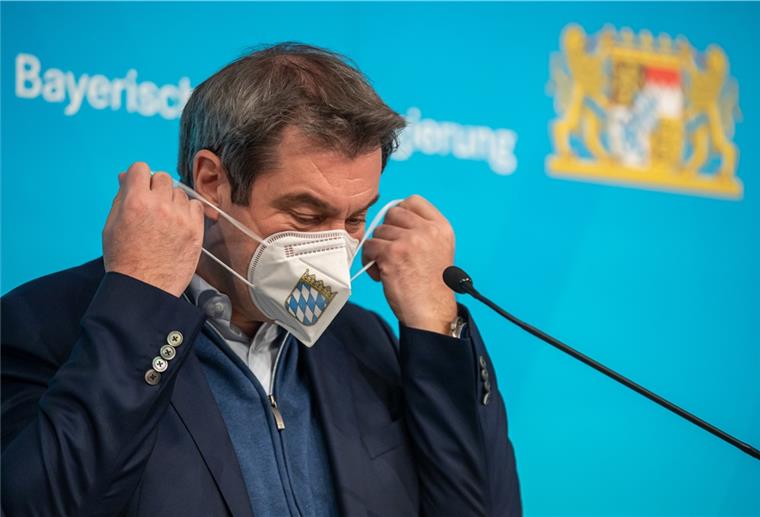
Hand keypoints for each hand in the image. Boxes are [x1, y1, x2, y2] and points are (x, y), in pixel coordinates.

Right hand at [102, 162, 203, 296]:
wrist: (144, 289)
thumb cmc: (124, 260)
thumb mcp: (111, 226)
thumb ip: (120, 197)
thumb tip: (125, 176)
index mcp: (135, 202)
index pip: (141, 168)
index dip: (138, 177)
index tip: (139, 188)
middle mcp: (159, 205)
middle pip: (162, 177)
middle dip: (155, 188)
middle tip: (151, 206)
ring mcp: (180, 217)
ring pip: (179, 192)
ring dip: (172, 200)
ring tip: (164, 220)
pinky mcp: (195, 229)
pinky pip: (196, 205)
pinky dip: (187, 211)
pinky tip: (178, 223)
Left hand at [362, 195, 457, 334]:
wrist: (431, 312)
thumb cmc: (432, 286)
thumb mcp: (439, 249)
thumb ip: (423, 230)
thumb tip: (393, 216)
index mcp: (441, 227)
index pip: (414, 200)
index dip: (401, 213)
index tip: (398, 229)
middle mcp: (427, 230)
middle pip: (393, 213)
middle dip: (388, 232)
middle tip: (393, 252)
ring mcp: (410, 240)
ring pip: (379, 231)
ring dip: (378, 249)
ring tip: (389, 267)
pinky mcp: (392, 253)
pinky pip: (369, 246)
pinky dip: (370, 261)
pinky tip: (382, 275)